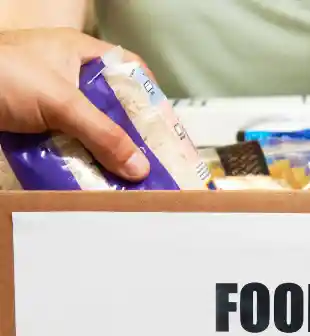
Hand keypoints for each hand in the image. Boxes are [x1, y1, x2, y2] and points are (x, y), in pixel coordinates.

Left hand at [0, 28, 150, 180]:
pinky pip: (69, 144)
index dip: (149, 95)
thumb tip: (140, 168)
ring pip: (91, 129)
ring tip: (128, 177)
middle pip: (112, 106)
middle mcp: (69, 77)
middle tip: (151, 159)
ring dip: (105, 153)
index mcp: (80, 53)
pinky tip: (94, 179)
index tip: (164, 125)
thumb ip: (102, 134)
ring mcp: (51, 103)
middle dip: (130, 134)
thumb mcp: (60, 102)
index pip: (128, 69)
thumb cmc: (1, 75)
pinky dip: (81, 161)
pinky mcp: (36, 125)